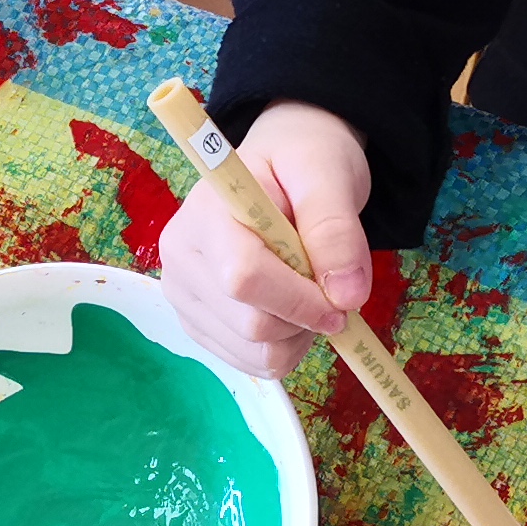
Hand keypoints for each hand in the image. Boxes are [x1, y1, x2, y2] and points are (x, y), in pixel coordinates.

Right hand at [157, 103, 372, 377]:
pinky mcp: (197, 324)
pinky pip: (250, 363)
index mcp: (204, 214)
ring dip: (298, 336)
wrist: (283, 167)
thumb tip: (347, 296)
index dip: (300, 300)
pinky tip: (289, 311)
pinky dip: (284, 347)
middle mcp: (180, 259)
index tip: (341, 298)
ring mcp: (183, 296)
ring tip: (307, 292)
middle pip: (250, 324)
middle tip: (327, 285)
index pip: (242, 278)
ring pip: (253, 353)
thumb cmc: (302, 162)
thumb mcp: (329, 174)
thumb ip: (337, 230)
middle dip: (305, 317)